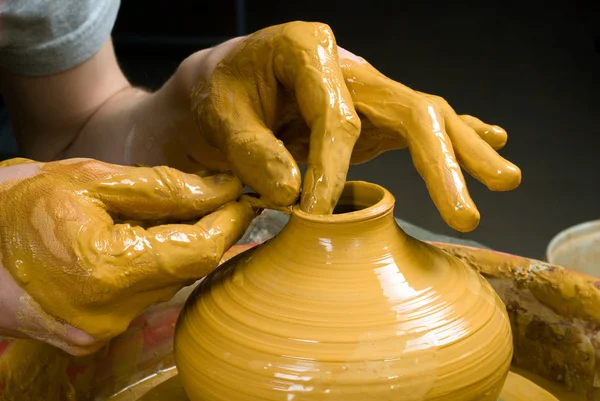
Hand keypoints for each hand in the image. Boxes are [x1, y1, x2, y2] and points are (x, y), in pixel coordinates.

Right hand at [0, 158, 254, 354]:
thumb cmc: (14, 202)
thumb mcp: (90, 180)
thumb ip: (163, 188)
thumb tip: (221, 189)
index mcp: (105, 271)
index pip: (198, 252)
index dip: (228, 222)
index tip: (243, 197)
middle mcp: (107, 314)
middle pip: (186, 270)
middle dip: (208, 231)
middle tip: (217, 197)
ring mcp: (98, 331)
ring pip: (167, 284)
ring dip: (180, 248)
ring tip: (174, 212)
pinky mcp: (91, 335)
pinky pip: (142, 297)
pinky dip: (153, 267)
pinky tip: (143, 239)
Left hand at [183, 22, 519, 230]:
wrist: (218, 89)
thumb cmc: (215, 98)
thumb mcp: (218, 117)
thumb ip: (251, 150)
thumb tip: (295, 192)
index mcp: (307, 49)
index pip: (337, 115)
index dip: (331, 167)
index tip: (313, 210)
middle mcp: (347, 66)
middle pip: (409, 108)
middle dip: (441, 163)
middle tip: (465, 213)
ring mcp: (364, 90)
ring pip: (426, 117)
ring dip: (465, 152)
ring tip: (504, 179)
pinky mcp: (369, 116)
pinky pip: (415, 126)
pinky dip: (454, 136)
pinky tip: (491, 140)